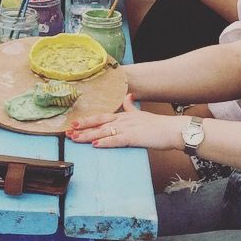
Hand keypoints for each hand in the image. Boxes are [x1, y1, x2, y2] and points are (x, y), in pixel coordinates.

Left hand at [67, 93, 183, 150]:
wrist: (173, 129)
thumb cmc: (158, 125)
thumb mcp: (141, 114)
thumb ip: (130, 107)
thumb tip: (127, 96)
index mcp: (123, 116)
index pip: (101, 117)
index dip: (87, 121)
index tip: (74, 123)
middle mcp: (123, 121)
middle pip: (98, 124)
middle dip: (82, 128)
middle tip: (67, 132)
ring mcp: (128, 129)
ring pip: (104, 132)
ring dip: (88, 136)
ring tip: (76, 138)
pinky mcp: (134, 138)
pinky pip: (117, 140)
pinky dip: (106, 142)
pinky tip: (96, 144)